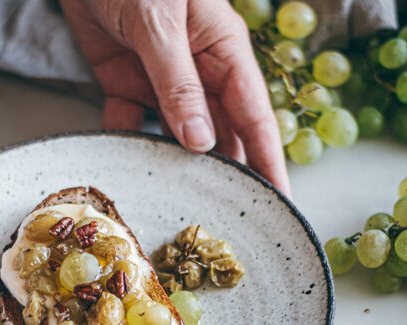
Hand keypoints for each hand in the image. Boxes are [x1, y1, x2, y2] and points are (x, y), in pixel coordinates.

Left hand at [60, 0, 290, 195]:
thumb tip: (201, 143)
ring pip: (177, 136)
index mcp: (223, 52)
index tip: (282, 201)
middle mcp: (199, 72)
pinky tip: (129, 170)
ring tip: (182, 206)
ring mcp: (161, 79)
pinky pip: (130, 121)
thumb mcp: (161, 23)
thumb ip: (179, 83)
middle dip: (228, 175)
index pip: (255, 118)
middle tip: (230, 220)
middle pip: (221, 134)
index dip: (270, 161)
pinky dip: (128, 143)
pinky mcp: (124, 80)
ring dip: (177, 167)